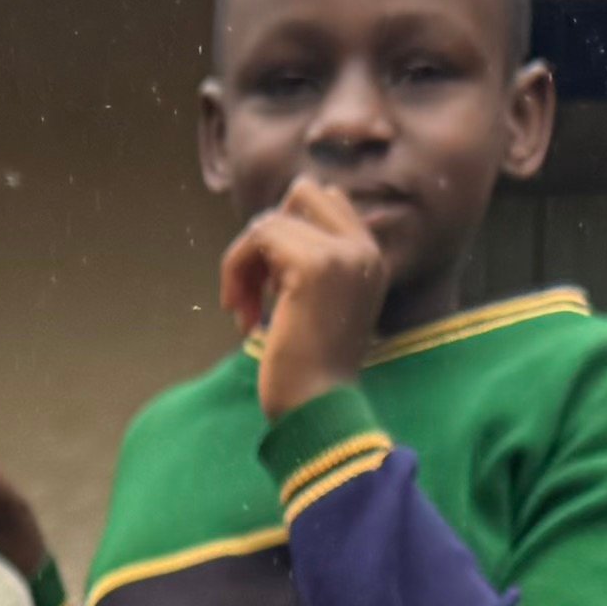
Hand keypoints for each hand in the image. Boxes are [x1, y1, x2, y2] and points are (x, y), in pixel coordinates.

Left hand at [220, 180, 395, 420]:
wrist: (318, 412)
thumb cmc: (309, 374)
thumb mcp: (315, 308)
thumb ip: (306, 265)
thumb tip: (266, 230)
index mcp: (370, 259)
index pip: (325, 201)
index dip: (286, 233)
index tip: (272, 287)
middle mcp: (364, 250)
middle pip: (302, 193)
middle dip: (266, 236)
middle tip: (256, 290)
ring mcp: (342, 255)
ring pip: (271, 219)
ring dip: (243, 263)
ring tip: (245, 312)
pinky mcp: (313, 266)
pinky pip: (257, 237)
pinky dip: (236, 270)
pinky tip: (243, 316)